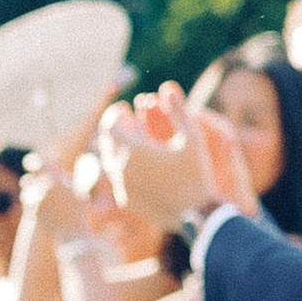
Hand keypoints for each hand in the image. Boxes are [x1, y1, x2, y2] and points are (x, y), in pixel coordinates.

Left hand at [100, 87, 249, 228]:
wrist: (195, 214)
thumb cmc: (197, 172)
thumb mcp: (192, 137)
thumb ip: (178, 110)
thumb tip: (167, 86)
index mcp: (133, 149)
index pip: (109, 124)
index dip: (115, 114)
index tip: (123, 109)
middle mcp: (120, 167)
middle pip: (104, 141)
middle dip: (114, 129)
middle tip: (124, 121)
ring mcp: (120, 185)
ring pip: (106, 161)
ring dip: (115, 148)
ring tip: (130, 141)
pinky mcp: (124, 200)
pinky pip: (114, 179)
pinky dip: (119, 168)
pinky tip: (133, 164)